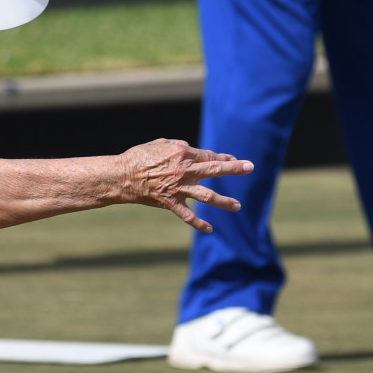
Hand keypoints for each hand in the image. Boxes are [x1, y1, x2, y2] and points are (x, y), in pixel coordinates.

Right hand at [118, 139, 253, 231]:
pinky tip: (209, 229)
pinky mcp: (170, 202)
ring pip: (207, 196)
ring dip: (224, 201)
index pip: (209, 155)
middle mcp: (185, 170)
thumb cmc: (139, 156)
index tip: (234, 160)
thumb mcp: (160, 143)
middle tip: (250, 167)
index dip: (223, 157)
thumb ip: (179, 147)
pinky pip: (188, 215)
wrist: (122, 176)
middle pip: (215, 169)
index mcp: (183, 153)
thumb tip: (191, 152)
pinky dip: (198, 223)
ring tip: (237, 206)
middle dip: (234, 168)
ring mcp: (179, 188)